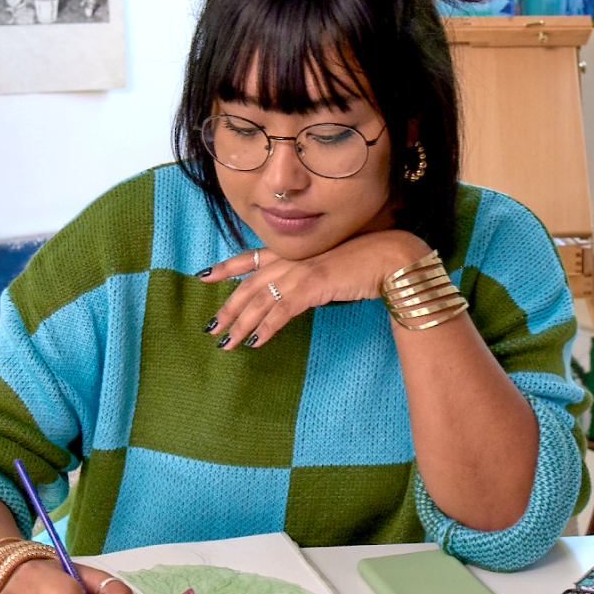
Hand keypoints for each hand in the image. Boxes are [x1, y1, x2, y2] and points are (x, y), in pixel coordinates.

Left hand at [200, 229, 431, 349]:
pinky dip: (265, 329)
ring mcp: (299, 271)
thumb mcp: (328, 264)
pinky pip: (280, 312)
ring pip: (259, 301)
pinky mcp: (310, 286)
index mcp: (293, 250)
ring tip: (226, 343)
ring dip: (240, 324)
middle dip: (228, 308)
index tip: (204, 276)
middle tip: (211, 327)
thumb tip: (298, 290)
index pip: (251, 257)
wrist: (389, 257)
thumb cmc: (366, 261)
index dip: (226, 266)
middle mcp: (290, 258)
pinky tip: (255, 342)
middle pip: (248, 285)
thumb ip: (308, 274)